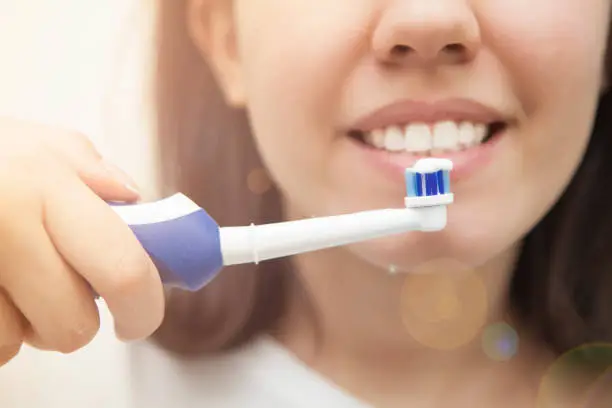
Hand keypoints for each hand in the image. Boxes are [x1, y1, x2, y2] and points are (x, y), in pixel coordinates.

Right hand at [0, 117, 164, 366]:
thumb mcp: (35, 143)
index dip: (145, 306)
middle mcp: (2, 226)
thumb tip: (139, 208)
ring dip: (22, 322)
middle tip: (60, 287)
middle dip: (76, 318)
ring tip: (2, 274)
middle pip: (72, 326)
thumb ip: (94, 175)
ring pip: (18, 344)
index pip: (124, 269)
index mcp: (45, 184)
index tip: (141, 317)